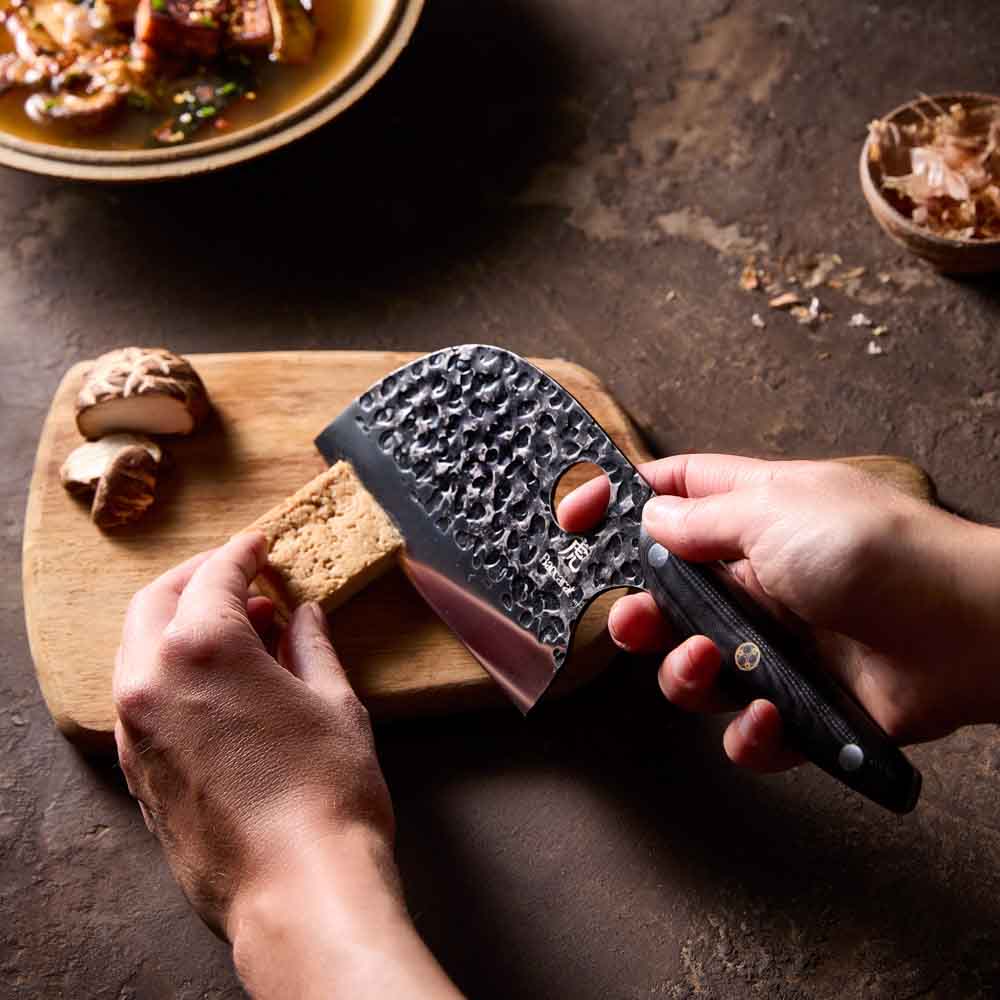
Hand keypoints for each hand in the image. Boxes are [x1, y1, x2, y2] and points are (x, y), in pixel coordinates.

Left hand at [114, 533, 461, 998]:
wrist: (298, 887)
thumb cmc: (328, 790)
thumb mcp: (333, 701)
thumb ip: (310, 646)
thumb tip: (302, 616)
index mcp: (203, 648)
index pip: (216, 576)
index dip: (242, 553)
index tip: (259, 545)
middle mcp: (153, 681)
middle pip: (157, 601)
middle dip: (197, 577)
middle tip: (238, 573)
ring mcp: (135, 729)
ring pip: (140, 648)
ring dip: (180, 623)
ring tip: (238, 628)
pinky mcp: (137, 769)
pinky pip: (141, 695)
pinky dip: (170, 669)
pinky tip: (217, 682)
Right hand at [560, 455, 999, 771]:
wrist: (969, 630)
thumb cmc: (879, 550)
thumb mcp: (777, 511)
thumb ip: (701, 519)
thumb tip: (648, 514)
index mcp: (749, 515)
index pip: (667, 497)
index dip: (617, 502)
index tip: (575, 519)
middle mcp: (755, 578)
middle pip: (665, 597)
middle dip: (640, 615)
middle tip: (635, 622)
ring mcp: (776, 642)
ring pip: (694, 669)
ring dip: (687, 676)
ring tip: (712, 667)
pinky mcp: (801, 702)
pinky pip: (747, 727)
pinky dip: (749, 732)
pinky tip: (767, 717)